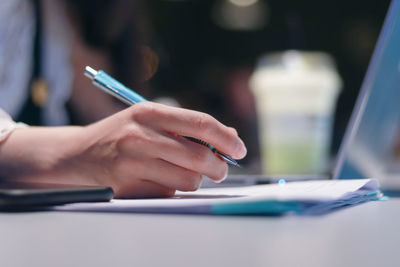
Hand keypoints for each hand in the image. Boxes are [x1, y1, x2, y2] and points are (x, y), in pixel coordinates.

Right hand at [0, 102, 245, 197]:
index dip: (226, 138)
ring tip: (182, 174)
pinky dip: (171, 189)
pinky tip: (156, 180)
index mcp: (149, 112)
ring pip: (188, 180)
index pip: (201, 123)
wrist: (77, 154)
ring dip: (194, 181)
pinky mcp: (128, 187)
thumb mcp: (148, 120)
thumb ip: (185, 127)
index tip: (240, 149)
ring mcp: (133, 162)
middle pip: (200, 157)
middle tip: (221, 171)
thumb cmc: (120, 135)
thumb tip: (230, 139)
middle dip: (219, 168)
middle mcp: (141, 135)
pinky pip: (169, 193)